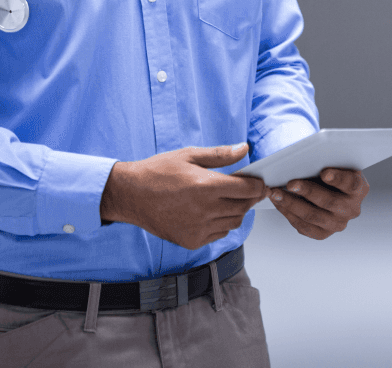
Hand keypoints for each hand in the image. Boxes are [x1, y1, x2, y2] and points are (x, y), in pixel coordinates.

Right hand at [100, 143, 265, 249]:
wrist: (131, 195)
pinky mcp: (192, 241)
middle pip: (243, 207)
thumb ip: (220, 155)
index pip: (247, 190)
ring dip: (235, 211)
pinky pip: (219, 234)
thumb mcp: (189, 155)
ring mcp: (199, 229)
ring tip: (223, 199)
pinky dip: (220, 223)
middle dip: (248, 198)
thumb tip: (244, 149)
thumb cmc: (157, 172)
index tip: (260, 182)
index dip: (258, 186)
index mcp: (206, 186)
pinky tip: (209, 212)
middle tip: (243, 189)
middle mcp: (205, 211)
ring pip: (233, 223)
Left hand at [269, 168, 367, 239]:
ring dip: (291, 204)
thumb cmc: (329, 171)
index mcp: (358, 188)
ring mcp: (338, 224)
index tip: (324, 172)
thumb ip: (325, 161)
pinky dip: (289, 214)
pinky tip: (278, 203)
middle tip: (290, 183)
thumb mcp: (333, 164)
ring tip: (276, 193)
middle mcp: (351, 209)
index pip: (351, 184)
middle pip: (329, 202)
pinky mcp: (323, 233)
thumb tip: (303, 158)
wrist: (329, 190)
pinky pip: (304, 227)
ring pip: (313, 216)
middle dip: (308, 191)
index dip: (338, 178)